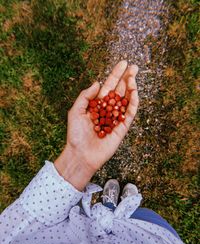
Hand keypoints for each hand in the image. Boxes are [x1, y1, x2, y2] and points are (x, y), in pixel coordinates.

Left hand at [54, 61, 138, 190]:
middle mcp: (108, 110)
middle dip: (127, 78)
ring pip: (127, 100)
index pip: (109, 86)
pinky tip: (134, 92)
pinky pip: (130, 114)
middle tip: (134, 67)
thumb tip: (97, 83)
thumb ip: (85, 96)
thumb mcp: (75, 111)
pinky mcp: (122, 128)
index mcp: (97, 104)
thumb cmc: (76, 134)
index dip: (116, 75)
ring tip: (133, 77)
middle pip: (120, 91)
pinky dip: (133, 103)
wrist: (81, 154)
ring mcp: (116, 118)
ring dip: (131, 88)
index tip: (124, 63)